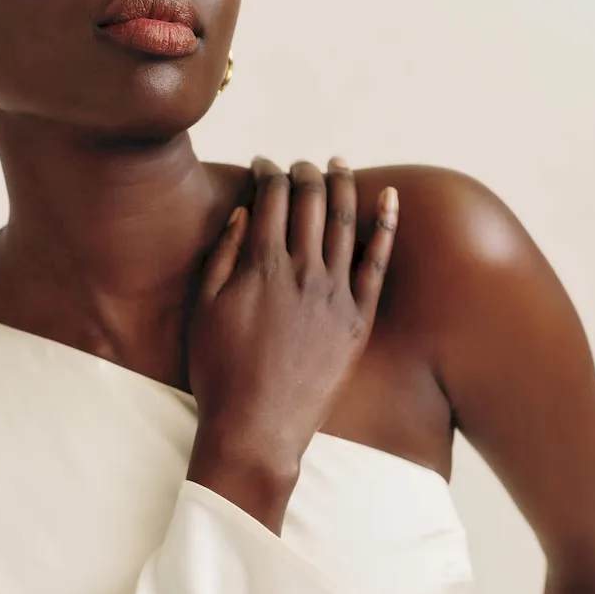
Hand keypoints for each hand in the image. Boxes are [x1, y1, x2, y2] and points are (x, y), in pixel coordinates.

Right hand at [187, 156, 398, 473]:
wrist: (257, 428)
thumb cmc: (219, 371)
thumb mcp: (204, 308)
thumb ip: (223, 255)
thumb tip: (243, 212)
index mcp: (261, 265)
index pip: (271, 197)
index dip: (268, 172)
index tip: (264, 165)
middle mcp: (302, 271)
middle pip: (310, 200)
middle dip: (303, 172)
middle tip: (298, 165)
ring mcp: (335, 294)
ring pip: (345, 221)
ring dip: (341, 185)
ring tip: (336, 166)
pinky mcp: (358, 320)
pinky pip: (378, 263)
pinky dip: (386, 226)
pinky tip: (390, 198)